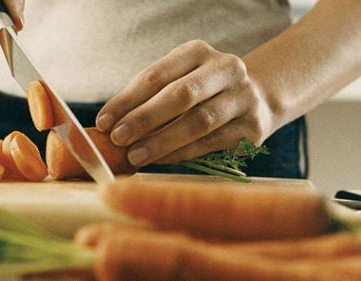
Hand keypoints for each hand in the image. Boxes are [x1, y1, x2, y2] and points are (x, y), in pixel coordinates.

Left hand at [96, 40, 277, 166]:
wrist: (257, 99)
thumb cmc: (199, 91)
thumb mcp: (176, 80)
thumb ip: (146, 97)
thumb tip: (109, 125)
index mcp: (197, 52)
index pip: (156, 75)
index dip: (126, 100)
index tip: (103, 122)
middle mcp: (225, 70)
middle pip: (181, 95)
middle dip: (144, 119)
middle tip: (118, 138)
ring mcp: (243, 98)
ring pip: (198, 122)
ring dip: (162, 141)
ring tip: (135, 155)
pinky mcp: (253, 127)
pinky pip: (210, 143)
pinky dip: (180, 153)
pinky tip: (159, 160)